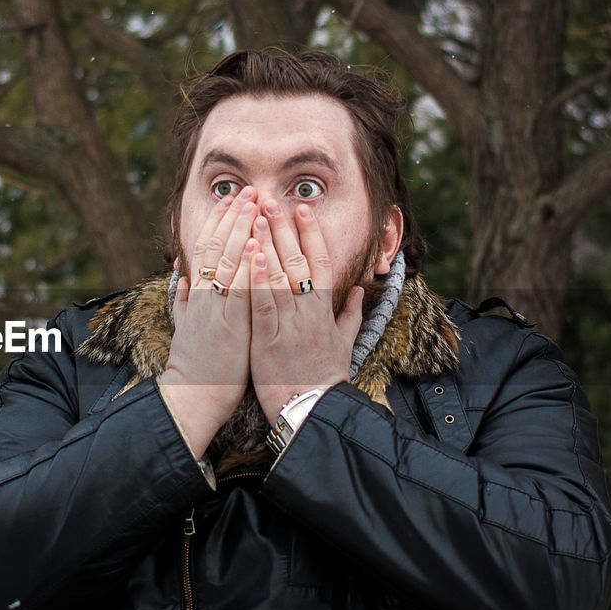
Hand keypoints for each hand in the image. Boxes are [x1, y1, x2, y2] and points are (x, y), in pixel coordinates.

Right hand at [158, 188, 258, 458]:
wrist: (192, 396)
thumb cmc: (194, 366)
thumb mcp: (184, 327)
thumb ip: (184, 300)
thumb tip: (181, 276)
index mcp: (197, 296)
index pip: (207, 249)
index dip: (219, 222)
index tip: (230, 199)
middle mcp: (206, 297)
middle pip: (219, 247)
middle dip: (234, 216)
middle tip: (248, 189)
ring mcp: (219, 310)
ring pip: (229, 262)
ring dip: (243, 230)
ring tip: (254, 203)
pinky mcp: (232, 327)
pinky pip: (241, 292)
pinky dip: (248, 268)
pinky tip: (255, 246)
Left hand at [248, 201, 363, 423]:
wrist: (312, 411)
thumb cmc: (325, 379)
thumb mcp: (344, 345)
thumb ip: (351, 315)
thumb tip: (359, 290)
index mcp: (324, 310)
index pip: (319, 261)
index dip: (310, 233)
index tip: (301, 208)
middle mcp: (308, 311)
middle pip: (297, 260)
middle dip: (283, 227)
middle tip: (270, 198)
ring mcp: (289, 324)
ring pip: (278, 275)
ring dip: (265, 242)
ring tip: (253, 215)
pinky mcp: (269, 339)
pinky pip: (262, 303)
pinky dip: (257, 277)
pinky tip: (250, 255)